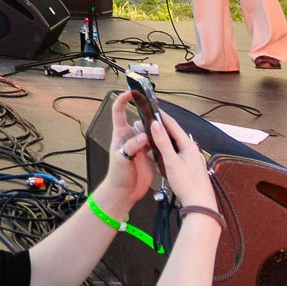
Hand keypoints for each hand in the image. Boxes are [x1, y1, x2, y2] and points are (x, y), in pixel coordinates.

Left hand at [96, 93, 155, 213]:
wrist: (125, 193)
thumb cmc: (117, 175)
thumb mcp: (121, 159)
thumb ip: (132, 146)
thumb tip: (144, 136)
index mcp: (121, 134)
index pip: (119, 111)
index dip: (124, 100)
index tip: (132, 92)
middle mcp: (131, 137)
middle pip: (140, 119)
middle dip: (148, 114)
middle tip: (159, 112)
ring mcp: (141, 146)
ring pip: (151, 132)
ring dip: (157, 130)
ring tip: (166, 128)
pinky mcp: (151, 155)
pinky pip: (158, 145)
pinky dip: (163, 143)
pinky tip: (169, 143)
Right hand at [147, 114, 215, 210]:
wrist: (200, 205)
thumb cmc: (188, 185)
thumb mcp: (171, 162)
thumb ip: (163, 142)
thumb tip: (156, 124)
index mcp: (189, 146)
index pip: (173, 125)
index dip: (162, 117)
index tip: (152, 110)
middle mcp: (193, 151)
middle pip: (175, 135)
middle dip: (162, 129)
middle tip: (149, 125)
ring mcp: (193, 160)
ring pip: (176, 146)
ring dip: (164, 143)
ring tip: (153, 141)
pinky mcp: (191, 169)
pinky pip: (178, 156)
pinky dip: (168, 154)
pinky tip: (162, 160)